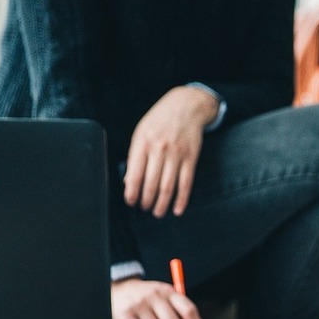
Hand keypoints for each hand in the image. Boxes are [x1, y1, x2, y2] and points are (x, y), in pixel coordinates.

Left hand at [123, 86, 219, 218]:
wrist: (185, 106)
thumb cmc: (160, 120)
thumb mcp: (141, 132)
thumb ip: (134, 156)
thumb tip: (128, 181)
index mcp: (142, 143)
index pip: (134, 175)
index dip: (131, 193)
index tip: (130, 202)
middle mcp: (159, 149)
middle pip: (151, 184)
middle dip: (146, 201)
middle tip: (144, 208)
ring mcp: (176, 154)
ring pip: (168, 187)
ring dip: (162, 204)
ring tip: (157, 212)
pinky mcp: (191, 157)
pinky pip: (186, 183)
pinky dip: (182, 199)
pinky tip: (177, 209)